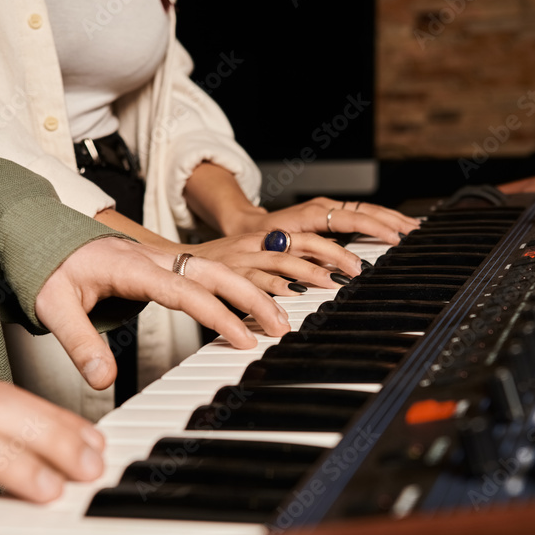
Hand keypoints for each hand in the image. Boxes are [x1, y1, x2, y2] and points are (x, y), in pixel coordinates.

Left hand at [35, 237, 290, 389]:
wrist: (45, 237)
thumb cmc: (51, 269)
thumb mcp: (54, 307)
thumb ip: (79, 344)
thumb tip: (103, 380)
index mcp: (131, 266)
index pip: (183, 290)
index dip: (216, 314)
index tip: (241, 338)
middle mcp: (154, 258)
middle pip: (214, 272)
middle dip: (251, 298)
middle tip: (279, 328)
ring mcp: (163, 259)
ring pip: (218, 269)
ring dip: (250, 292)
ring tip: (278, 321)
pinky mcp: (166, 265)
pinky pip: (208, 274)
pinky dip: (236, 288)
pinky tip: (253, 308)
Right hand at [187, 231, 363, 294]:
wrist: (173, 262)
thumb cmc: (221, 266)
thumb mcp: (255, 259)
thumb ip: (283, 268)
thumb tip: (318, 283)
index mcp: (268, 238)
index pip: (310, 238)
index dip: (337, 249)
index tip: (360, 265)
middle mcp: (258, 243)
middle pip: (303, 243)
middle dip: (333, 256)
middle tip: (355, 273)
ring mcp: (243, 257)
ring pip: (282, 260)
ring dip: (310, 272)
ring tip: (334, 285)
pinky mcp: (227, 272)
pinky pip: (254, 279)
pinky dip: (275, 288)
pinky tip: (293, 296)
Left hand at [231, 197, 419, 244]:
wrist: (246, 227)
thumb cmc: (260, 239)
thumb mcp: (281, 250)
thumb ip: (306, 258)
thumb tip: (334, 269)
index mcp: (313, 213)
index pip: (352, 218)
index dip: (375, 228)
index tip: (394, 237)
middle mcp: (323, 207)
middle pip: (365, 210)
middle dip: (391, 220)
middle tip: (413, 232)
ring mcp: (328, 207)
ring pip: (366, 210)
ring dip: (390, 218)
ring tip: (412, 227)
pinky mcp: (330, 212)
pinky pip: (360, 214)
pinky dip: (379, 219)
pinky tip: (394, 225)